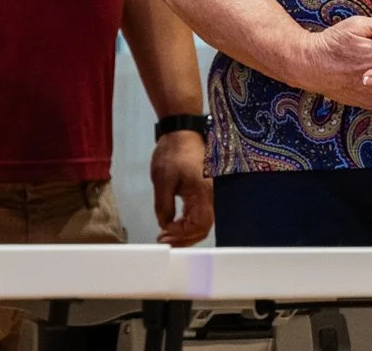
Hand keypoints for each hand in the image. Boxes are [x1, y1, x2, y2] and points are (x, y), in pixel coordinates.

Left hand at [150, 129, 211, 246]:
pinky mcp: (203, 191)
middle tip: (164, 241)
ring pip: (202, 222)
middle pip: (203, 227)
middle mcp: (209, 195)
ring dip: (186, 233)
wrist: (182, 131)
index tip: (163, 234)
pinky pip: (199, 213)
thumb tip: (165, 224)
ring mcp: (207, 193)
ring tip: (167, 235)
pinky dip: (188, 223)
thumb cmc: (172, 152)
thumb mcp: (162, 180)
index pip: (198, 224)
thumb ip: (164, 206)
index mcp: (202, 192)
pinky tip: (174, 224)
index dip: (181, 234)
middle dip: (184, 238)